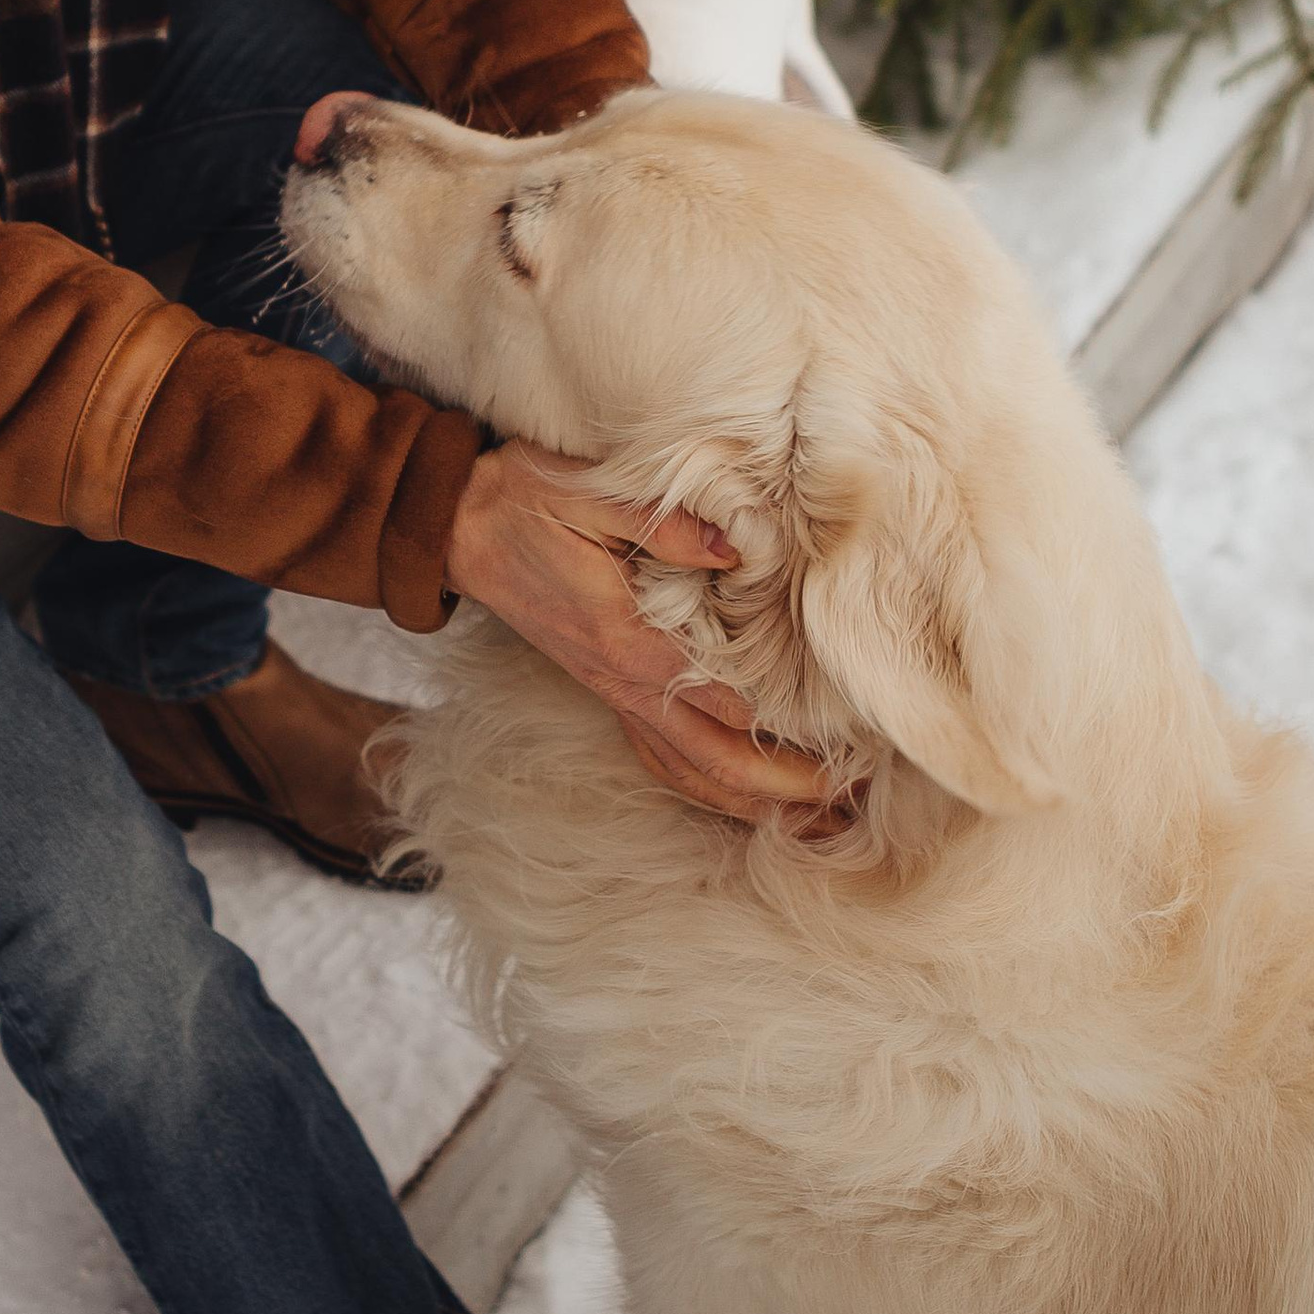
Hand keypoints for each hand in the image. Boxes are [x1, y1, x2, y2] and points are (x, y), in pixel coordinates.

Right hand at [443, 441, 844, 823]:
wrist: (458, 528)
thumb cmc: (523, 503)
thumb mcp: (589, 494)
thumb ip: (664, 525)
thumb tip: (740, 548)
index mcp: (625, 640)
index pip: (723, 704)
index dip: (789, 730)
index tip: (852, 738)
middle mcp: (622, 681)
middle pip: (716, 760)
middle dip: (786, 789)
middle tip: (855, 799)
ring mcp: (612, 692)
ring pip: (690, 772)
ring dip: (754, 803)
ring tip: (818, 819)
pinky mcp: (605, 689)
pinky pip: (661, 757)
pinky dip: (708, 788)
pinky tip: (744, 801)